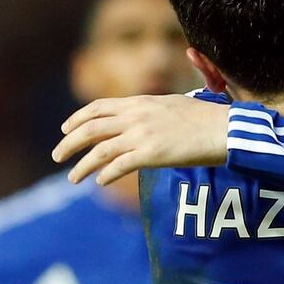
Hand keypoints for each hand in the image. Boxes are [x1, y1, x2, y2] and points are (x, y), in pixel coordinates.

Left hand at [51, 94, 230, 184]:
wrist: (225, 129)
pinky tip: (100, 181)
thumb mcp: (173, 105)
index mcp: (140, 102)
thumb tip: (141, 118)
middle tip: (57, 156)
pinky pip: (118, 166)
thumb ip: (151, 111)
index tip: (65, 129)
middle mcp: (136, 116)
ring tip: (73, 178)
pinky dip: (105, 174)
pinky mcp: (152, 154)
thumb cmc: (206, 119)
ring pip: (99, 150)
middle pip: (90, 128)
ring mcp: (142, 135)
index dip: (77, 118)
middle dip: (69, 143)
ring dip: (81, 166)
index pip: (98, 107)